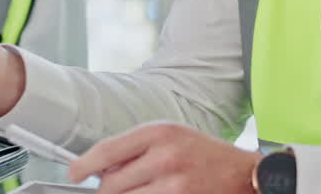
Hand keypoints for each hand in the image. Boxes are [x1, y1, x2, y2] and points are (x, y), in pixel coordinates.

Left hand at [69, 122, 262, 193]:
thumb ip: (136, 148)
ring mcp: (175, 185)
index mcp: (158, 133)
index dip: (83, 164)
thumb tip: (101, 166)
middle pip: (112, 183)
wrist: (245, 174)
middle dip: (105, 190)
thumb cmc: (205, 154)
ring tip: (135, 191)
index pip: (107, 150)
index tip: (75, 172)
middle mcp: (165, 157)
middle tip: (110, 189)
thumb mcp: (170, 136)